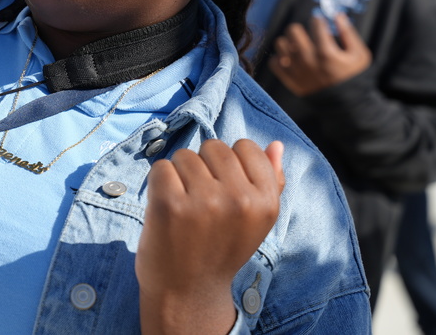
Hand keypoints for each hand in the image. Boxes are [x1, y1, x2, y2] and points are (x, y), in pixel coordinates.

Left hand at [137, 139, 284, 334]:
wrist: (187, 291)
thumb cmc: (220, 249)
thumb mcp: (256, 221)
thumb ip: (270, 182)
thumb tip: (276, 145)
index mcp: (266, 202)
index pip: (246, 147)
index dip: (228, 164)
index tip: (223, 190)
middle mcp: (239, 200)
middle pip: (214, 147)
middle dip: (203, 166)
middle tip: (201, 202)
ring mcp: (205, 201)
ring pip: (185, 155)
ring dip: (179, 176)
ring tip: (185, 208)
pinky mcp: (170, 204)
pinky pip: (161, 167)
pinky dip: (158, 184)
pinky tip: (166, 209)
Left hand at [270, 13, 371, 95]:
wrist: (345, 105)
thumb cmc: (354, 76)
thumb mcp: (359, 54)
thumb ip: (348, 33)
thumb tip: (337, 15)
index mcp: (326, 52)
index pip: (315, 24)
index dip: (319, 21)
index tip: (321, 25)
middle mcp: (308, 60)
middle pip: (292, 30)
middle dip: (301, 29)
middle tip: (307, 36)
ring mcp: (296, 70)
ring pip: (280, 44)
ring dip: (288, 42)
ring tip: (298, 48)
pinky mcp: (289, 80)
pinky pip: (274, 63)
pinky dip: (280, 58)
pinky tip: (291, 60)